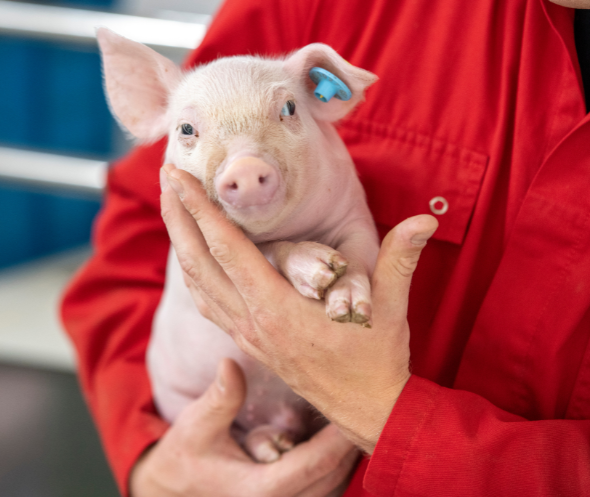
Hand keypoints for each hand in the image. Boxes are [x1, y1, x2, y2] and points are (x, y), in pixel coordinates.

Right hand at [130, 358, 358, 496]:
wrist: (174, 489)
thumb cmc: (187, 456)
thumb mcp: (197, 424)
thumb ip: (221, 398)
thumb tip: (231, 363)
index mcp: (259, 491)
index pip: (315, 464)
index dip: (339, 438)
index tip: (353, 407)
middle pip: (333, 477)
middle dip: (349, 443)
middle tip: (362, 404)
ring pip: (333, 488)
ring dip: (346, 457)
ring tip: (352, 419)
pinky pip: (323, 491)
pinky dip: (334, 467)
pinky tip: (335, 440)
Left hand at [159, 164, 436, 452]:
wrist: (367, 411)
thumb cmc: (377, 360)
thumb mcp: (391, 308)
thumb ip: (401, 259)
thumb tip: (424, 219)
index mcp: (278, 308)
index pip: (227, 249)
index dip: (199, 209)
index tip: (177, 177)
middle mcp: (253, 321)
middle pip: (199, 262)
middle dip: (178, 216)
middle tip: (165, 178)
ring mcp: (247, 334)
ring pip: (198, 283)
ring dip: (181, 242)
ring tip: (172, 207)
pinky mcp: (249, 342)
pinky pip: (209, 303)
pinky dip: (194, 274)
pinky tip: (191, 257)